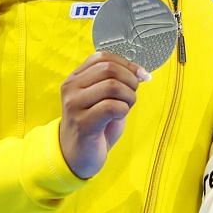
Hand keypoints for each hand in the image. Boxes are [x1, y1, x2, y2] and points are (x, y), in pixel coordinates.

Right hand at [58, 51, 148, 179]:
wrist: (77, 156)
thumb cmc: (94, 126)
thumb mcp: (103, 99)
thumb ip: (117, 83)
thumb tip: (141, 72)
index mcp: (75, 78)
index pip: (103, 57)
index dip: (127, 64)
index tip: (141, 76)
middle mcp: (71, 88)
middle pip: (109, 69)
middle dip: (130, 80)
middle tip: (132, 96)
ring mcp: (74, 105)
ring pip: (112, 86)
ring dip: (128, 96)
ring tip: (125, 108)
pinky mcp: (82, 123)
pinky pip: (112, 106)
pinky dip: (123, 110)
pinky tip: (118, 118)